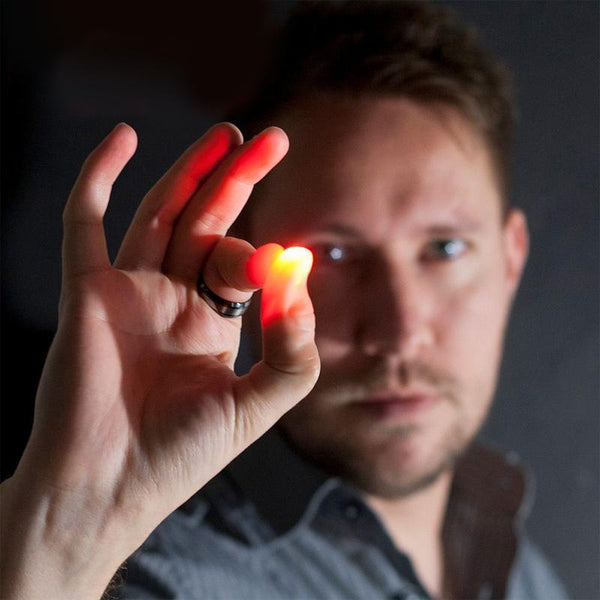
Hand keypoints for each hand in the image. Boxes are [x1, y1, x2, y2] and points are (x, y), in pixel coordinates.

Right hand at [1, 123, 319, 598]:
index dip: (267, 255)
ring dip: (191, 170)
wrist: (106, 493)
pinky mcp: (86, 292)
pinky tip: (123, 138)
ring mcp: (128, 291)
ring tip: (227, 134)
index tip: (287, 261)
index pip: (243, 265)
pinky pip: (85, 223)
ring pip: (160, 213)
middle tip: (273, 139)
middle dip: (239, 180)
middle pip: (207, 223)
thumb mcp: (257, 407)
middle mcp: (171, 300)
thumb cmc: (179, 458)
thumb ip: (292, 346)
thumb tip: (297, 267)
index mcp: (212, 323)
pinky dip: (99, 178)